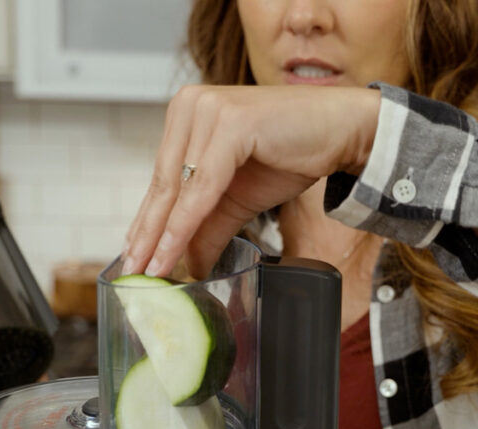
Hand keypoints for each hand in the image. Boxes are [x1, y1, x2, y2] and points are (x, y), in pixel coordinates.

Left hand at [122, 85, 379, 278]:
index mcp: (187, 115)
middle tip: (134, 272)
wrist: (343, 131)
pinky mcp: (230, 122)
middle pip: (164, 184)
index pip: (162, 180)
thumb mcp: (240, 198)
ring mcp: (209, 110)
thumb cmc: (293, 152)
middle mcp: (191, 106)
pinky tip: (173, 250)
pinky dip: (186, 223)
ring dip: (163, 235)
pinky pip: (203, 185)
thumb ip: (210, 227)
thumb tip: (189, 265)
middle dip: (149, 234)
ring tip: (150, 269)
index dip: (147, 223)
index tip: (134, 258)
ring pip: (179, 187)